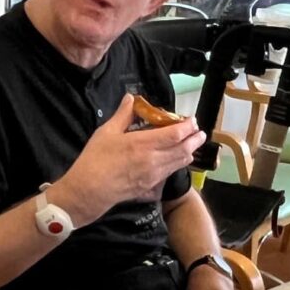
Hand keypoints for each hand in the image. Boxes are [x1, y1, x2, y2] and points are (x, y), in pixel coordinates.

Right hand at [52, 94, 204, 223]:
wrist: (89, 191)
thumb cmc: (95, 159)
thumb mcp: (106, 132)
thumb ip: (123, 114)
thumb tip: (131, 99)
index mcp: (144, 143)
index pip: (176, 134)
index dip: (188, 126)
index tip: (192, 120)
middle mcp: (154, 160)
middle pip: (184, 150)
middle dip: (195, 140)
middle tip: (199, 133)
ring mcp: (154, 175)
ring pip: (180, 163)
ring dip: (188, 152)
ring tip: (191, 144)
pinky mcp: (150, 186)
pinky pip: (170, 172)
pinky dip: (177, 163)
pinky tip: (173, 159)